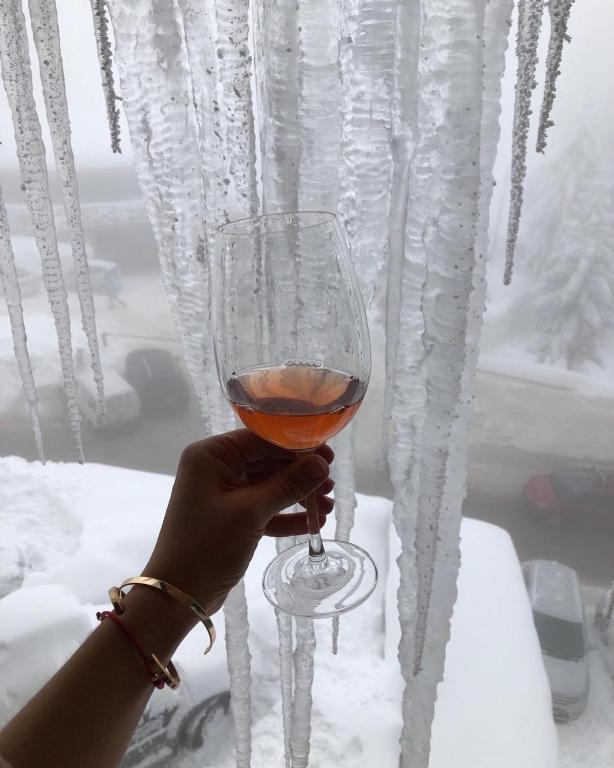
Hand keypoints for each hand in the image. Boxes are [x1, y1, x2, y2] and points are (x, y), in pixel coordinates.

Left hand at [142, 429, 333, 616]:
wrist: (178, 595)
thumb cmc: (207, 545)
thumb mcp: (251, 512)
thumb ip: (288, 485)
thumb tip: (322, 463)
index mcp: (211, 455)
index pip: (261, 440)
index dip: (297, 447)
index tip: (328, 457)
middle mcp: (215, 467)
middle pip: (267, 462)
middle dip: (300, 475)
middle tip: (331, 484)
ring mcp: (222, 493)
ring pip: (268, 486)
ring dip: (297, 496)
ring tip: (328, 507)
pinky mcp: (230, 517)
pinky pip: (263, 508)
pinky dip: (285, 514)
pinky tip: (313, 523)